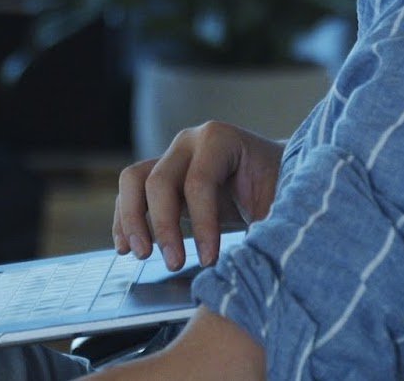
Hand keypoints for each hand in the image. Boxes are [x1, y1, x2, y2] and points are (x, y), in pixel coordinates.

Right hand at [113, 121, 283, 270]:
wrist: (273, 174)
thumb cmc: (278, 188)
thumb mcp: (278, 203)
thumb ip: (262, 224)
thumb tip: (245, 260)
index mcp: (221, 139)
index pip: (199, 182)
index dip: (202, 224)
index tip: (210, 260)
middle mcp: (189, 142)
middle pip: (159, 181)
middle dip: (164, 226)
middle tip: (174, 264)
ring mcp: (170, 157)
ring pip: (133, 181)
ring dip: (132, 220)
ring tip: (141, 255)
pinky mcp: (160, 177)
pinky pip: (130, 194)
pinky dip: (124, 221)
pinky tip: (126, 249)